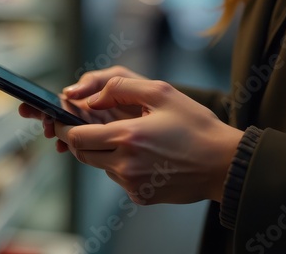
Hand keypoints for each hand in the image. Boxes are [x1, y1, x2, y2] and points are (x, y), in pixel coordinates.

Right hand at [19, 66, 146, 151]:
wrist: (176, 117)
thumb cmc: (148, 92)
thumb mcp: (123, 77)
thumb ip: (99, 81)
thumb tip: (69, 94)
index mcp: (91, 97)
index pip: (62, 101)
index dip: (45, 104)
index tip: (32, 107)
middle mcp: (91, 115)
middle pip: (61, 118)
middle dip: (47, 120)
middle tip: (43, 124)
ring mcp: (99, 132)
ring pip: (71, 134)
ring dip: (59, 135)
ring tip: (54, 137)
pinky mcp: (108, 146)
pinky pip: (87, 147)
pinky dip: (74, 147)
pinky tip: (67, 147)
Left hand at [53, 77, 242, 203]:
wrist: (224, 164)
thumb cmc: (196, 126)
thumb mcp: (161, 93)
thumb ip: (120, 88)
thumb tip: (90, 99)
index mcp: (127, 138)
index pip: (76, 137)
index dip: (64, 126)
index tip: (60, 119)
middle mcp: (125, 165)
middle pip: (82, 154)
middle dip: (78, 138)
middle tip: (89, 125)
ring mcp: (132, 185)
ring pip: (99, 166)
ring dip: (103, 151)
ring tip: (128, 137)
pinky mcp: (141, 197)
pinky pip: (118, 179)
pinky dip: (120, 165)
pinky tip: (144, 155)